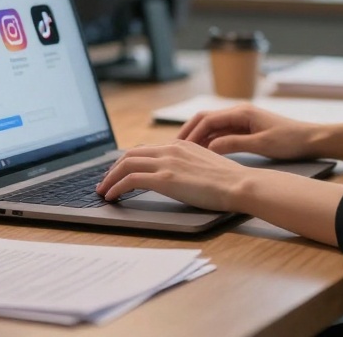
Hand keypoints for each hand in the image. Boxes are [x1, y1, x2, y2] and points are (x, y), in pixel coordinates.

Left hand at [95, 139, 259, 211]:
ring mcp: (167, 162)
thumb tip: (179, 176)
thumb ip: (189, 165)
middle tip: (105, 181)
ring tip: (103, 190)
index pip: (146, 149)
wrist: (239, 184)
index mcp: (181, 144)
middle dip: (113, 168)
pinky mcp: (164, 178)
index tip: (120, 171)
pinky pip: (130, 180)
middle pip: (130, 154)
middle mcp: (170, 149)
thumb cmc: (229, 181)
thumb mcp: (205, 165)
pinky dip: (116, 187)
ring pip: (126, 164)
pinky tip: (112, 197)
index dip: (128, 161)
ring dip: (110, 178)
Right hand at [178, 104, 319, 159]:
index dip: (192, 133)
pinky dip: (210, 141)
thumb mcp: (261, 144)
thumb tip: (210, 146)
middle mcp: (239, 112)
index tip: (180, 147)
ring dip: (198, 137)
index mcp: (242, 112)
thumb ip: (235, 143)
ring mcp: (242, 120)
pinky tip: (203, 153)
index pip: (208, 119)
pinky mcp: (246, 128)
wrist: (311, 139)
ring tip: (184, 152)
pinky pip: (222, 133)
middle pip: (206, 119)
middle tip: (174, 148)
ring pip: (212, 126)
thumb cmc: (290, 140)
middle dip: (189, 132)